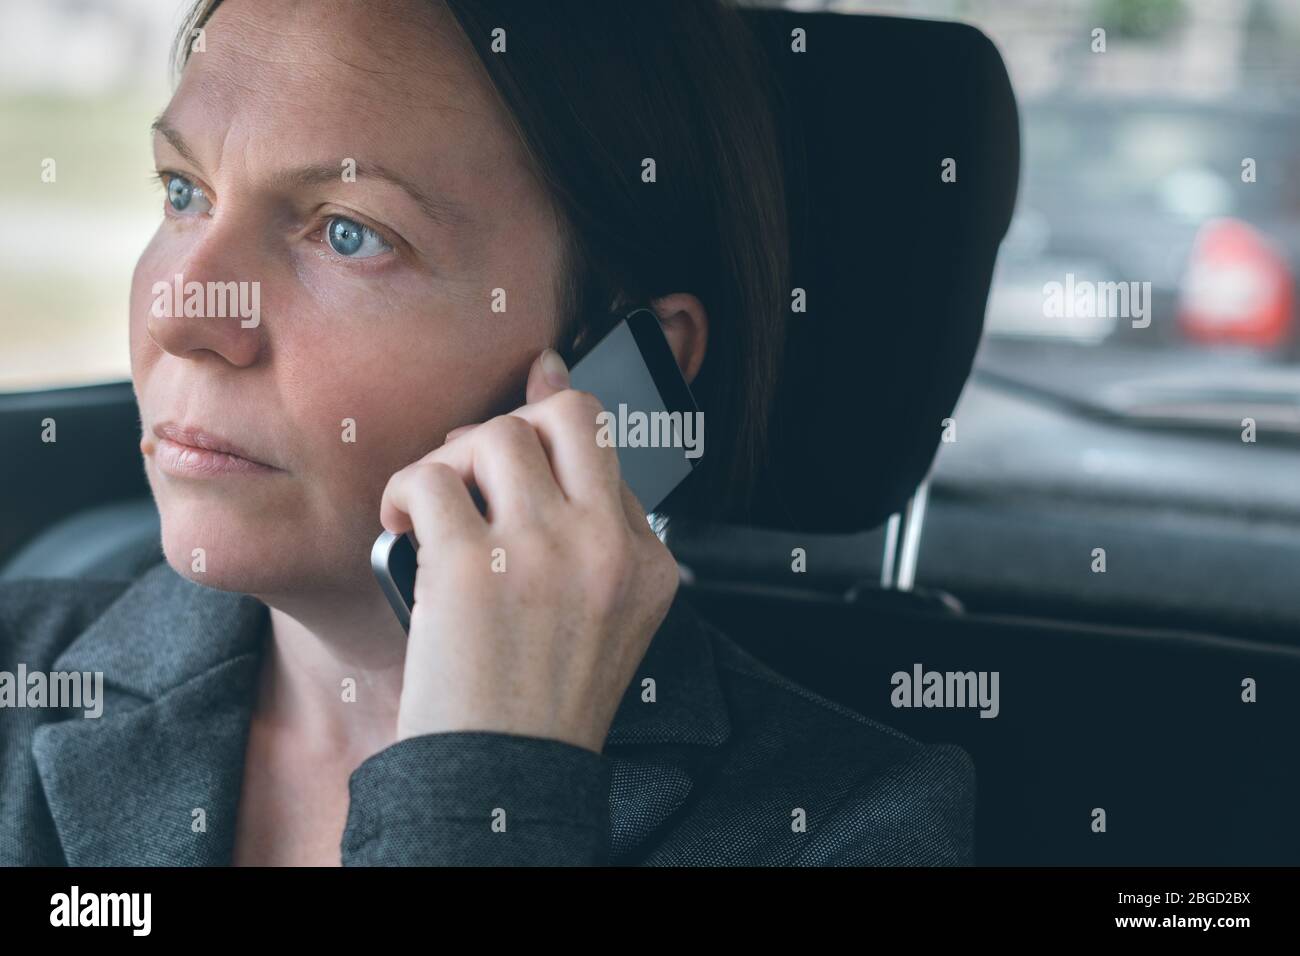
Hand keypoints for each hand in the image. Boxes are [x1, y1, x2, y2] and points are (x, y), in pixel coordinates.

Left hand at [379, 348, 680, 752]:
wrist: (507, 774)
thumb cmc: (543, 695)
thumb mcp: (602, 607)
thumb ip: (587, 506)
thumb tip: (548, 373)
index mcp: (648, 561)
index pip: (604, 454)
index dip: (548, 454)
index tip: (516, 470)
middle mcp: (605, 547)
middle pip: (567, 413)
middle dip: (512, 430)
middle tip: (479, 477)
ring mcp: (542, 552)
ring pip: (494, 434)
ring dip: (452, 460)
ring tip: (436, 506)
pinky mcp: (470, 568)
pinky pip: (427, 479)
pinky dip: (403, 495)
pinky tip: (404, 528)